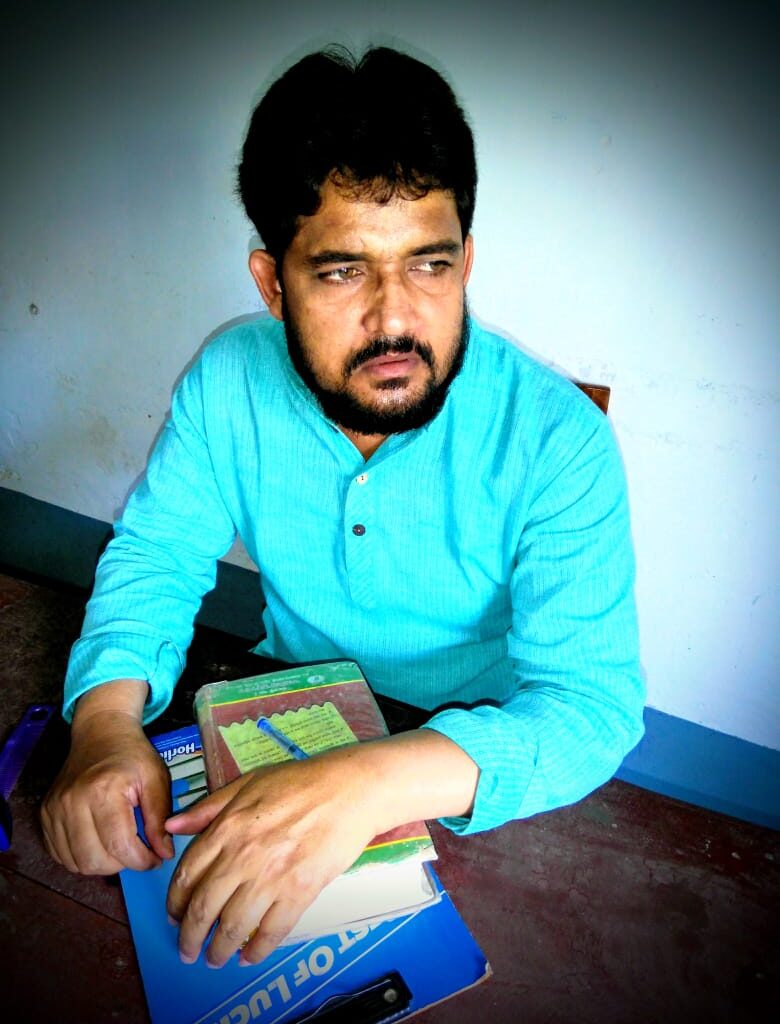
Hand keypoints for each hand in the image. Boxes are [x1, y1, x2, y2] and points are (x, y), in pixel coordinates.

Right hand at [41, 693, 173, 873]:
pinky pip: (61, 855)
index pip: (120, 846)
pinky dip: (82, 857)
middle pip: (95, 861)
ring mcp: (54, 809)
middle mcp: (72, 802)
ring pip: (77, 863)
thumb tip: (164, 854)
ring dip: (102, 864)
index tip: (156, 858)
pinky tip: (99, 842)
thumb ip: (160, 818)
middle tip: (137, 851)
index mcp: (103, 790)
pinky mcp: (45, 814)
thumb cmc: (132, 755)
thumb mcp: (156, 779)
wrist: (100, 734)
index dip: (142, 861)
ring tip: (119, 845)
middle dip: (122, 864)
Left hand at [165, 746, 379, 968]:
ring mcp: (272, 877)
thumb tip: (172, 826)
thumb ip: (208, 808)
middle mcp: (243, 856)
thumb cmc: (300, 782)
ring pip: (234, 927)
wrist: (349, 790)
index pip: (188, 875)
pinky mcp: (300, 892)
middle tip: (188, 950)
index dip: (176, 902)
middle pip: (205, 909)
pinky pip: (271, 932)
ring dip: (219, 950)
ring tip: (215, 959)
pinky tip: (249, 957)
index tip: (174, 916)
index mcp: (227, 828)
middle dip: (190, 937)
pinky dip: (256, 951)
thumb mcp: (248, 783)